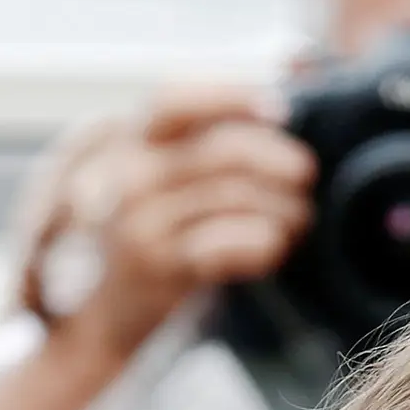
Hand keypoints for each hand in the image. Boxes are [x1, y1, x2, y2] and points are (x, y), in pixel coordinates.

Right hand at [30, 84, 316, 363]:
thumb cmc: (148, 233)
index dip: (232, 97)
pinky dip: (265, 242)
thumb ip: (197, 140)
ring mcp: (141, 222)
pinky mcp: (159, 265)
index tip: (281, 110)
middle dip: (277, 159)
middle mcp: (129, 177)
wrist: (104, 312)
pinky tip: (276, 246)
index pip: (176, 100)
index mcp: (128, 142)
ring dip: (282, 206)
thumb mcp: (156, 178)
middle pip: (221, 151)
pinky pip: (230, 244)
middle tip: (305, 173)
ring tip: (298, 217)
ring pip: (234, 197)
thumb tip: (277, 101)